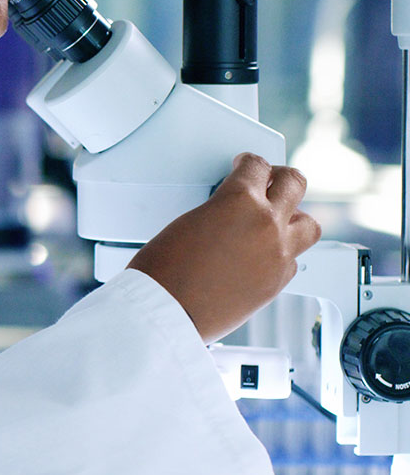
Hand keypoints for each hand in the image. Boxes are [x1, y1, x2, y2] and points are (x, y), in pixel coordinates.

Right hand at [127, 152, 321, 343]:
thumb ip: (219, 209)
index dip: (249, 163)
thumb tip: (229, 212)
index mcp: (238, 200)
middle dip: (280, 178)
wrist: (167, 311)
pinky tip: (264, 255)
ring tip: (277, 220)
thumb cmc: (164, 269)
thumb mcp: (188, 221)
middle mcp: (266, 223)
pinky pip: (294, 259)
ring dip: (294, 217)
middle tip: (269, 181)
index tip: (246, 167)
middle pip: (294, 183)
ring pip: (308, 224)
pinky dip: (282, 253)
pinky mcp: (278, 283)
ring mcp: (277, 254)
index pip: (257, 166)